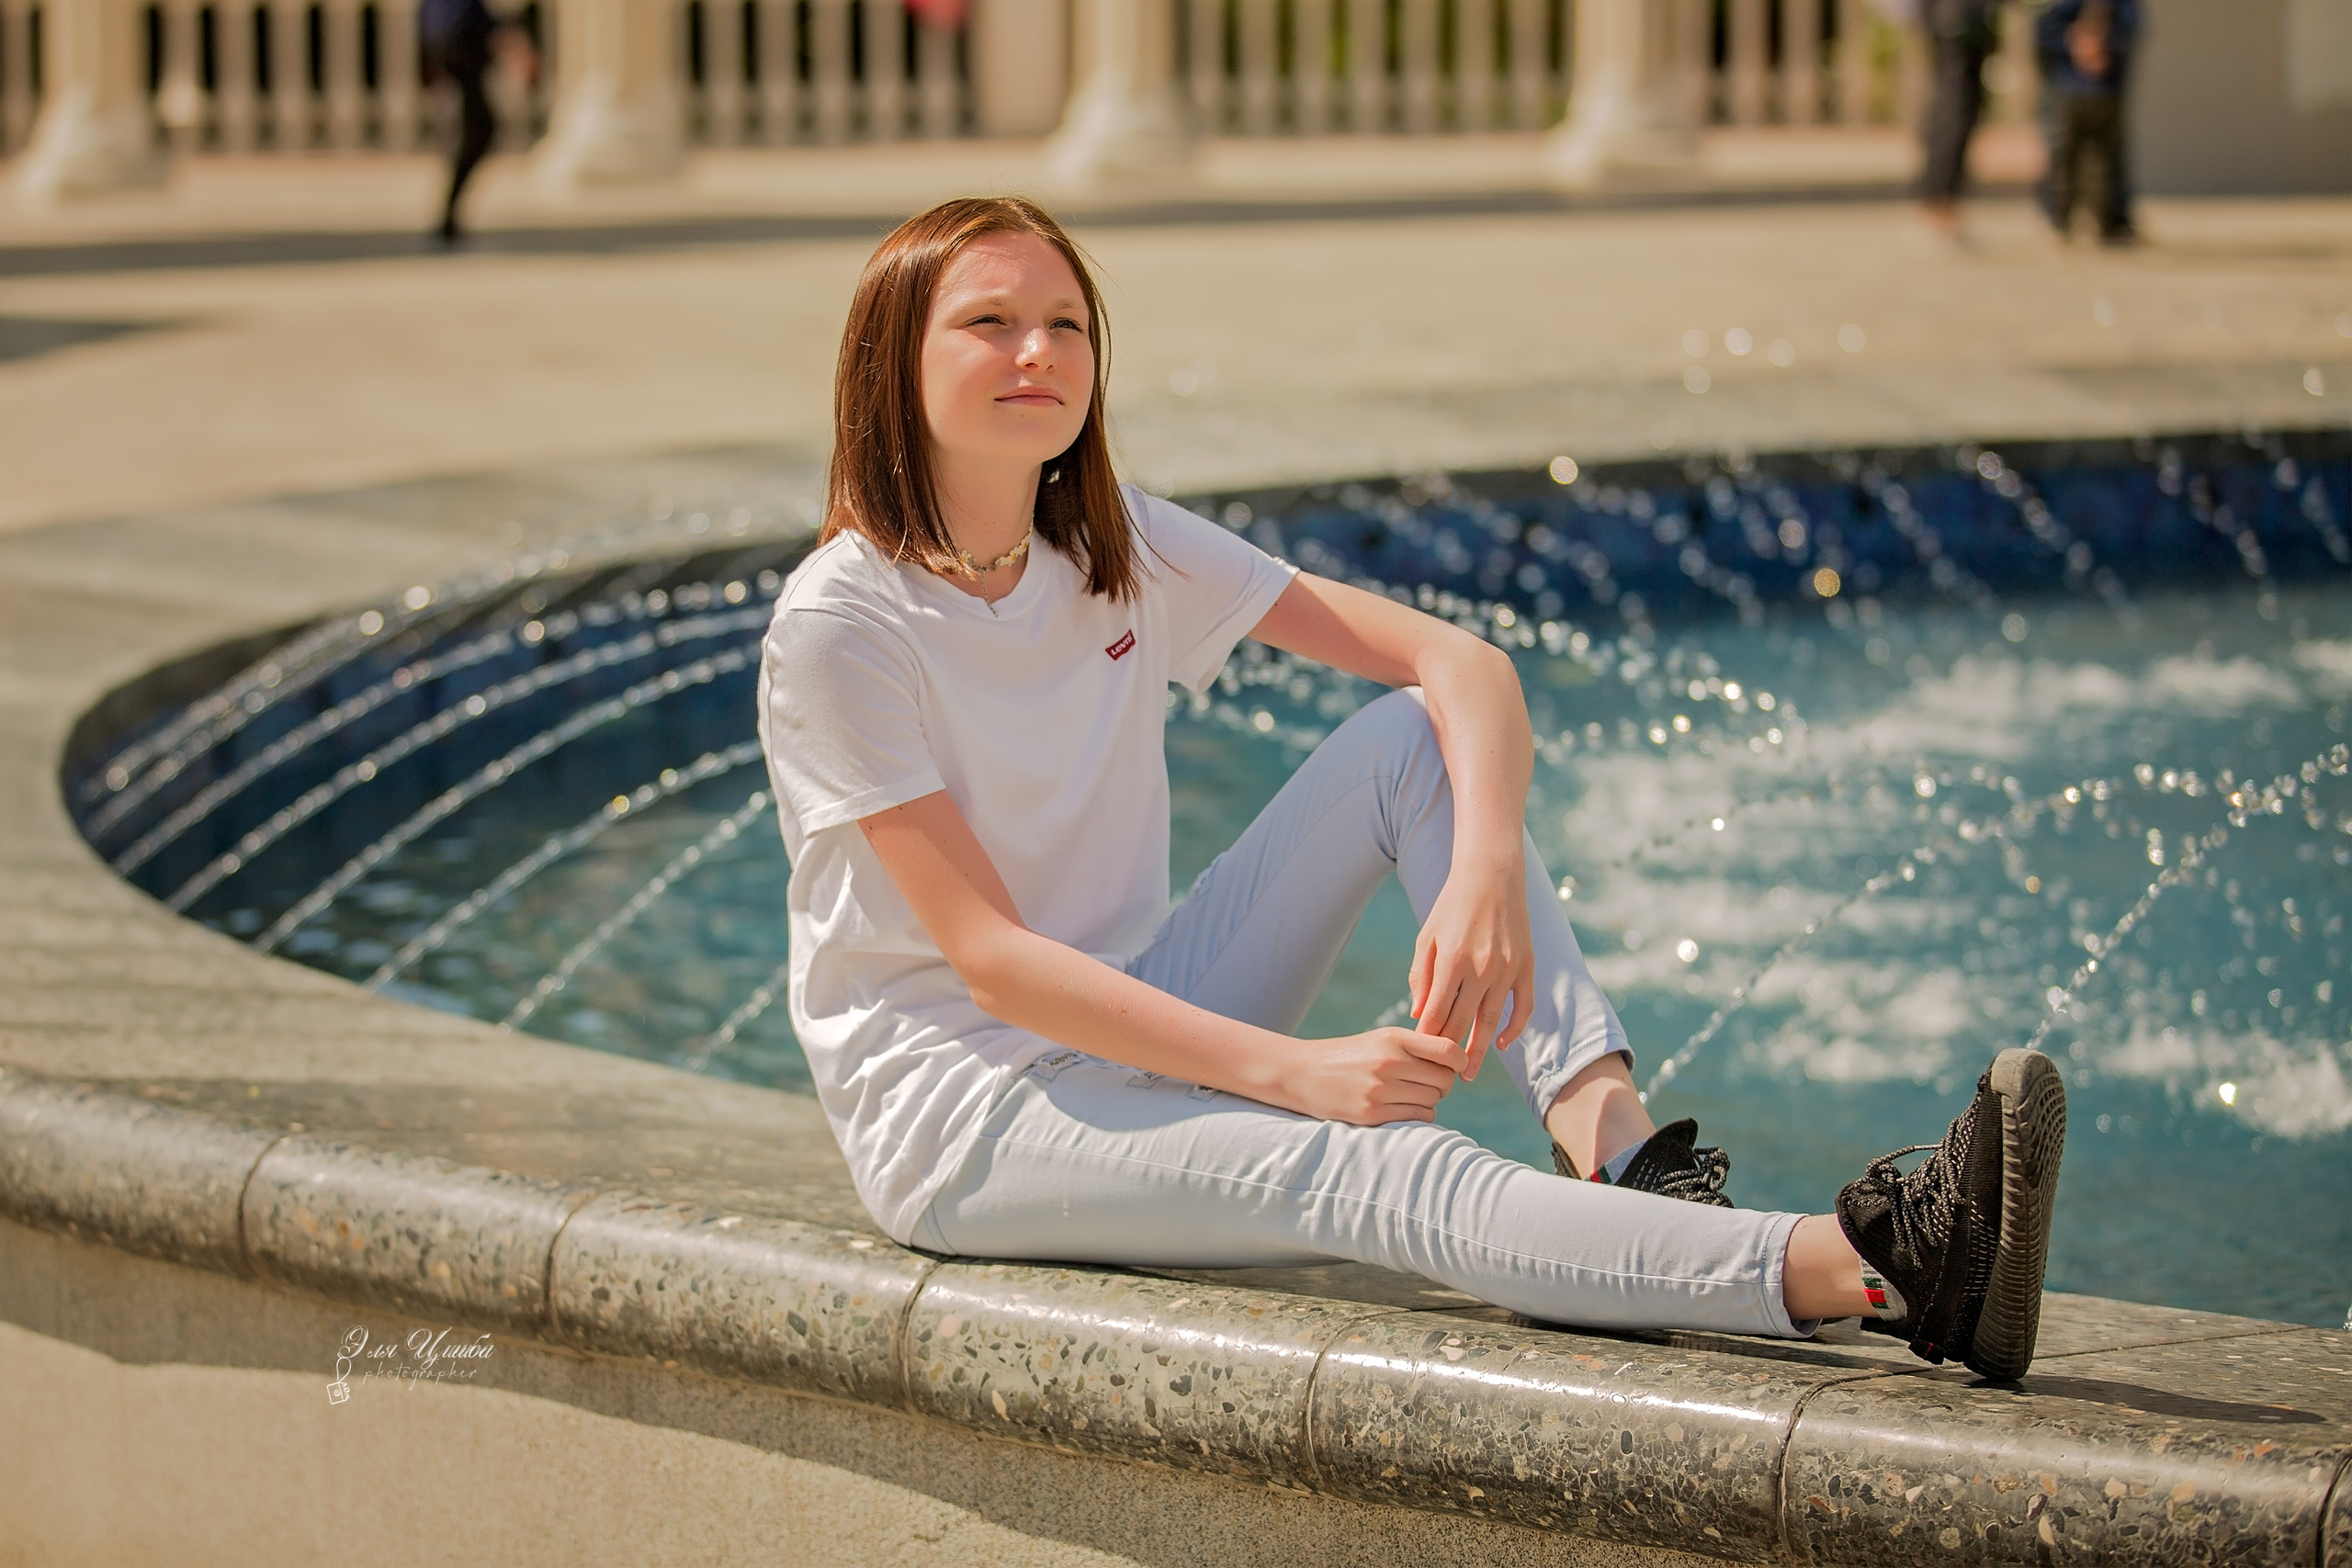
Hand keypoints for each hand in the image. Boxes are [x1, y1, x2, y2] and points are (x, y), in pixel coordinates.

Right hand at [1270, 1028, 1472, 1124]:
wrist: (1303, 1073)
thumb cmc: (1349, 1056)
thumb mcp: (1380, 1039)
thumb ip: (1415, 1046)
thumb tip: (1457, 1061)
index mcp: (1393, 1038)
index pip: (1447, 1050)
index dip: (1459, 1061)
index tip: (1456, 1067)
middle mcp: (1389, 1062)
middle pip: (1444, 1079)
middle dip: (1443, 1084)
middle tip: (1430, 1084)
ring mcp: (1380, 1089)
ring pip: (1433, 1100)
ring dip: (1430, 1100)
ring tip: (1411, 1094)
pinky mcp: (1372, 1113)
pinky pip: (1418, 1117)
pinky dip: (1419, 1114)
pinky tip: (1404, 1107)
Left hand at [1408, 851, 1534, 1078]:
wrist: (1491, 876)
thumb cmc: (1452, 907)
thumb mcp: (1427, 937)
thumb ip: (1421, 976)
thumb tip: (1420, 1014)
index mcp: (1452, 961)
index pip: (1437, 1013)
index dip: (1427, 1038)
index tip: (1419, 1057)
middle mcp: (1481, 968)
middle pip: (1463, 1023)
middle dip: (1450, 1053)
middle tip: (1442, 1078)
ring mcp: (1507, 969)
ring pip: (1492, 1020)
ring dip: (1480, 1050)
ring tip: (1469, 1073)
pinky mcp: (1527, 966)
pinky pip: (1523, 1007)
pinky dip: (1514, 1029)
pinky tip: (1501, 1044)